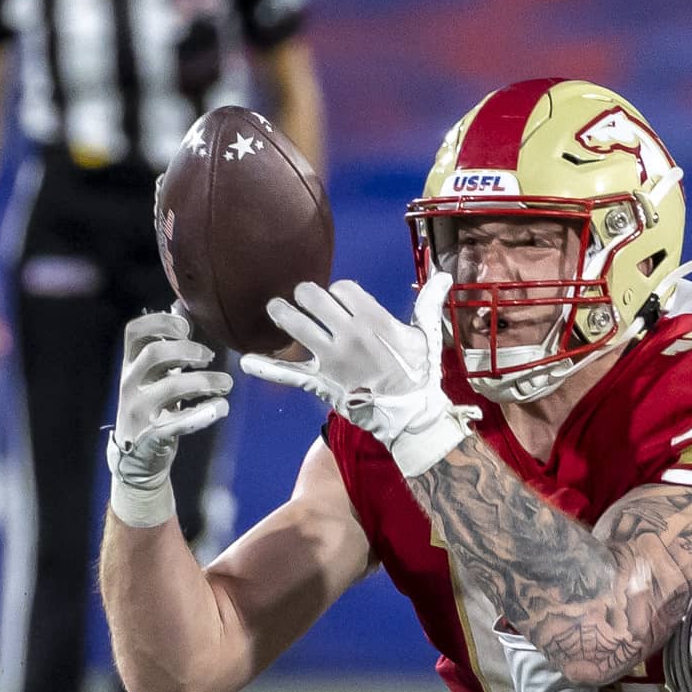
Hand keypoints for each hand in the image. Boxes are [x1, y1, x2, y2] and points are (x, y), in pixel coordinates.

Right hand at [107, 311, 229, 528]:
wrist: (139, 456)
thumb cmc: (154, 405)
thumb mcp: (157, 373)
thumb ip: (170, 342)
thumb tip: (181, 305)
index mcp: (132, 364)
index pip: (134, 332)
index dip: (161, 322)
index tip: (186, 327)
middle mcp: (130, 384)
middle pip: (154, 354)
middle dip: (187, 350)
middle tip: (210, 358)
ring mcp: (138, 411)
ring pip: (168, 388)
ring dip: (204, 381)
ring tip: (226, 384)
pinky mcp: (151, 436)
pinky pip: (175, 424)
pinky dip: (201, 415)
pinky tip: (221, 408)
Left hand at [243, 275, 468, 476]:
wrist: (411, 415)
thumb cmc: (420, 373)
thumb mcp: (426, 336)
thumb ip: (428, 303)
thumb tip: (444, 276)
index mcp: (373, 320)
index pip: (342, 288)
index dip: (340, 291)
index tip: (342, 300)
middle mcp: (348, 334)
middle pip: (313, 298)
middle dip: (306, 294)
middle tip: (304, 298)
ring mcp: (331, 358)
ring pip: (295, 326)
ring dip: (281, 314)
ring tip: (275, 309)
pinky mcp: (320, 382)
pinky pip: (288, 373)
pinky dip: (266, 368)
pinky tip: (246, 361)